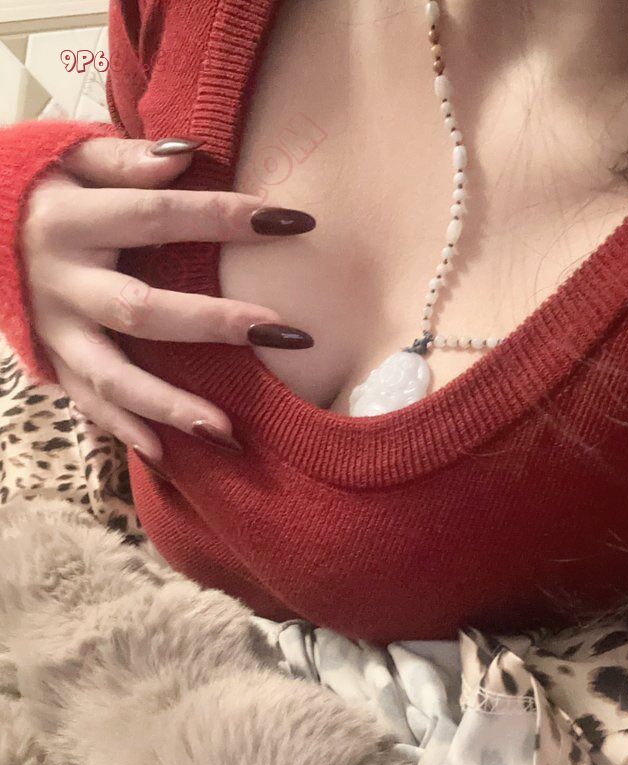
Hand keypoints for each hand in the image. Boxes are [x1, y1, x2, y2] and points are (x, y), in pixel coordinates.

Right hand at [22, 136, 315, 461]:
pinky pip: (87, 402)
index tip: (294, 221)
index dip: (226, 217)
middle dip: (213, 323)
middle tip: (282, 333)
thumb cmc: (43, 191)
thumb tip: (187, 157)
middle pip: (142, 308)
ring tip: (226, 431)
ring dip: (169, 404)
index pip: (159, 216)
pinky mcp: (51, 361)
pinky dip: (123, 429)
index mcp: (71, 220)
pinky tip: (165, 452)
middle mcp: (61, 281)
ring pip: (112, 375)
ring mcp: (55, 330)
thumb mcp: (72, 159)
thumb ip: (125, 159)